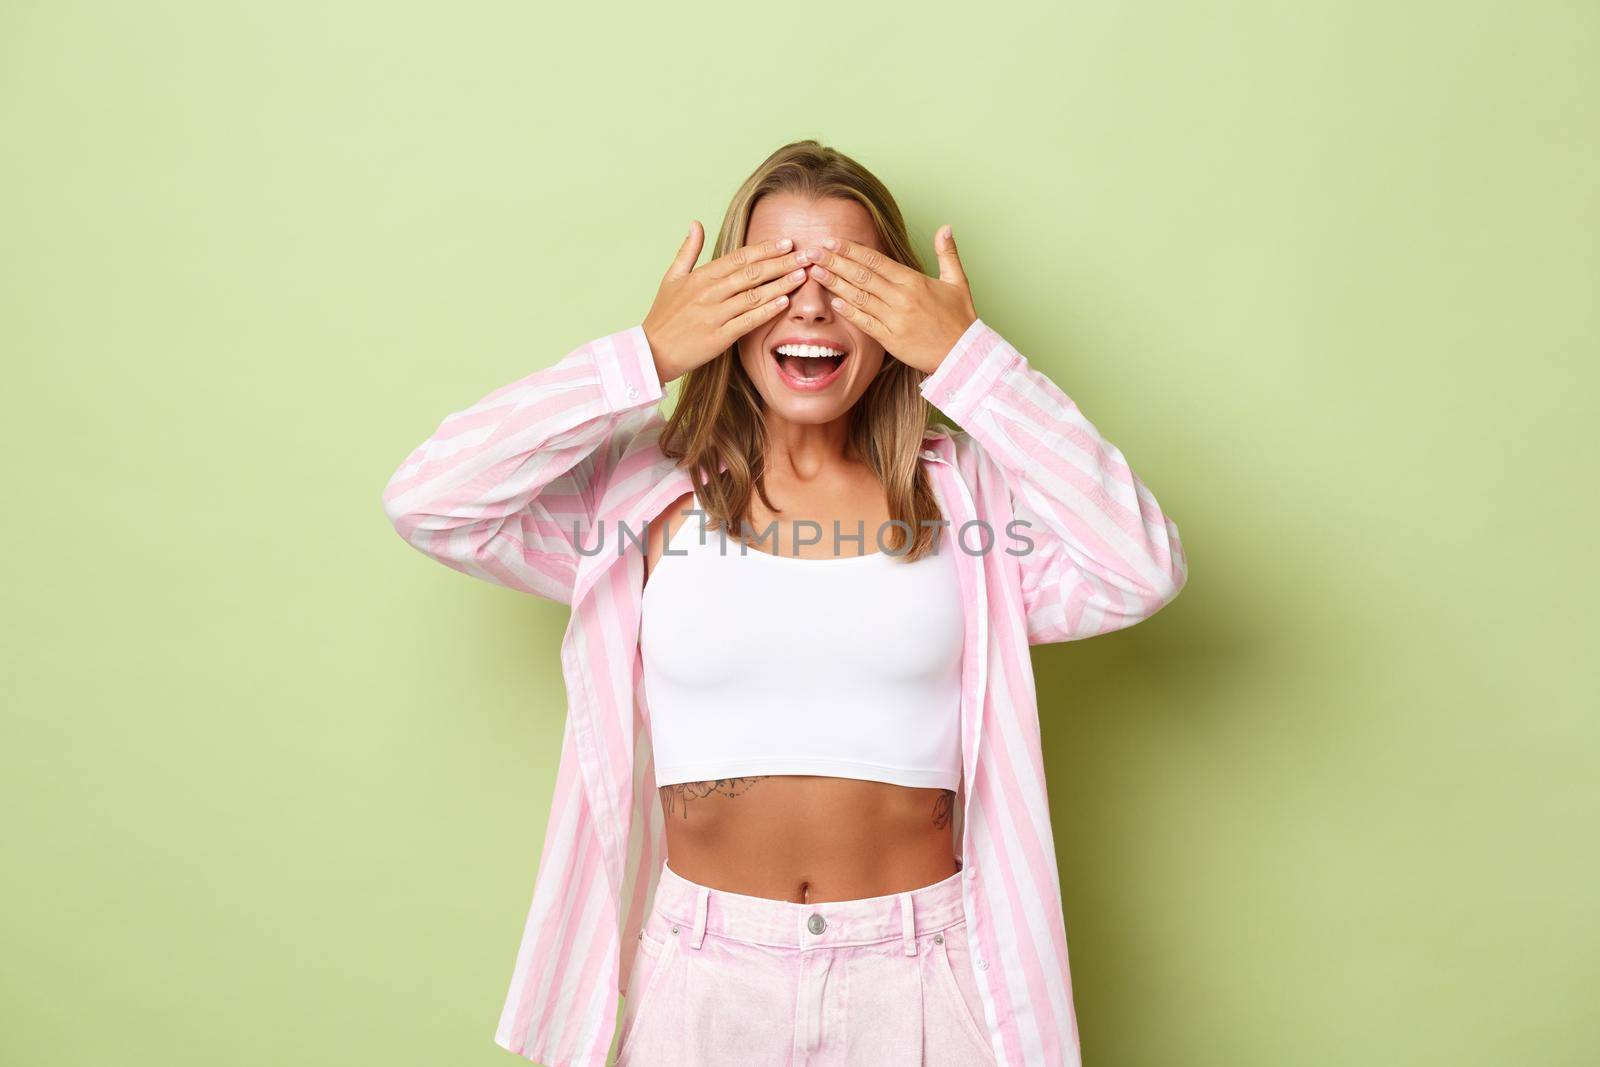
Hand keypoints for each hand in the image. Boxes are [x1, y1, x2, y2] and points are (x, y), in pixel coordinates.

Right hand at [642, 221, 810, 383]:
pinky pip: (747, 321)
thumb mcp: (672, 278)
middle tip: (807, 255)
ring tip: (803, 275)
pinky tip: (784, 302)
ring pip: (753, 295)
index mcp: (700, 276)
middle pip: (751, 273)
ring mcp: (714, 315)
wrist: (651, 351)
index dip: (765, 249)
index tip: (787, 242)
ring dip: (780, 284)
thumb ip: (688, 250)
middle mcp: (708, 293)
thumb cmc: (664, 315)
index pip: (739, 257)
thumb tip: (696, 223)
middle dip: (782, 263)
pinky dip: (766, 310)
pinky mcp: (718, 337)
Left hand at [801, 224, 977, 374]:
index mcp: (913, 280)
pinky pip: (866, 323)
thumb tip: (946, 227)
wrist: (965, 354)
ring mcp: (895, 319)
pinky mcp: (891, 340)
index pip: (875, 260)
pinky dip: (850, 312)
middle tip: (812, 252)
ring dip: (835, 283)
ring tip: (815, 272)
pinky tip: (834, 301)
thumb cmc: (960, 319)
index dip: (850, 250)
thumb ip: (947, 253)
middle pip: (862, 275)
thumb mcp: (958, 282)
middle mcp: (901, 297)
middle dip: (835, 262)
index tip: (831, 241)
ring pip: (860, 297)